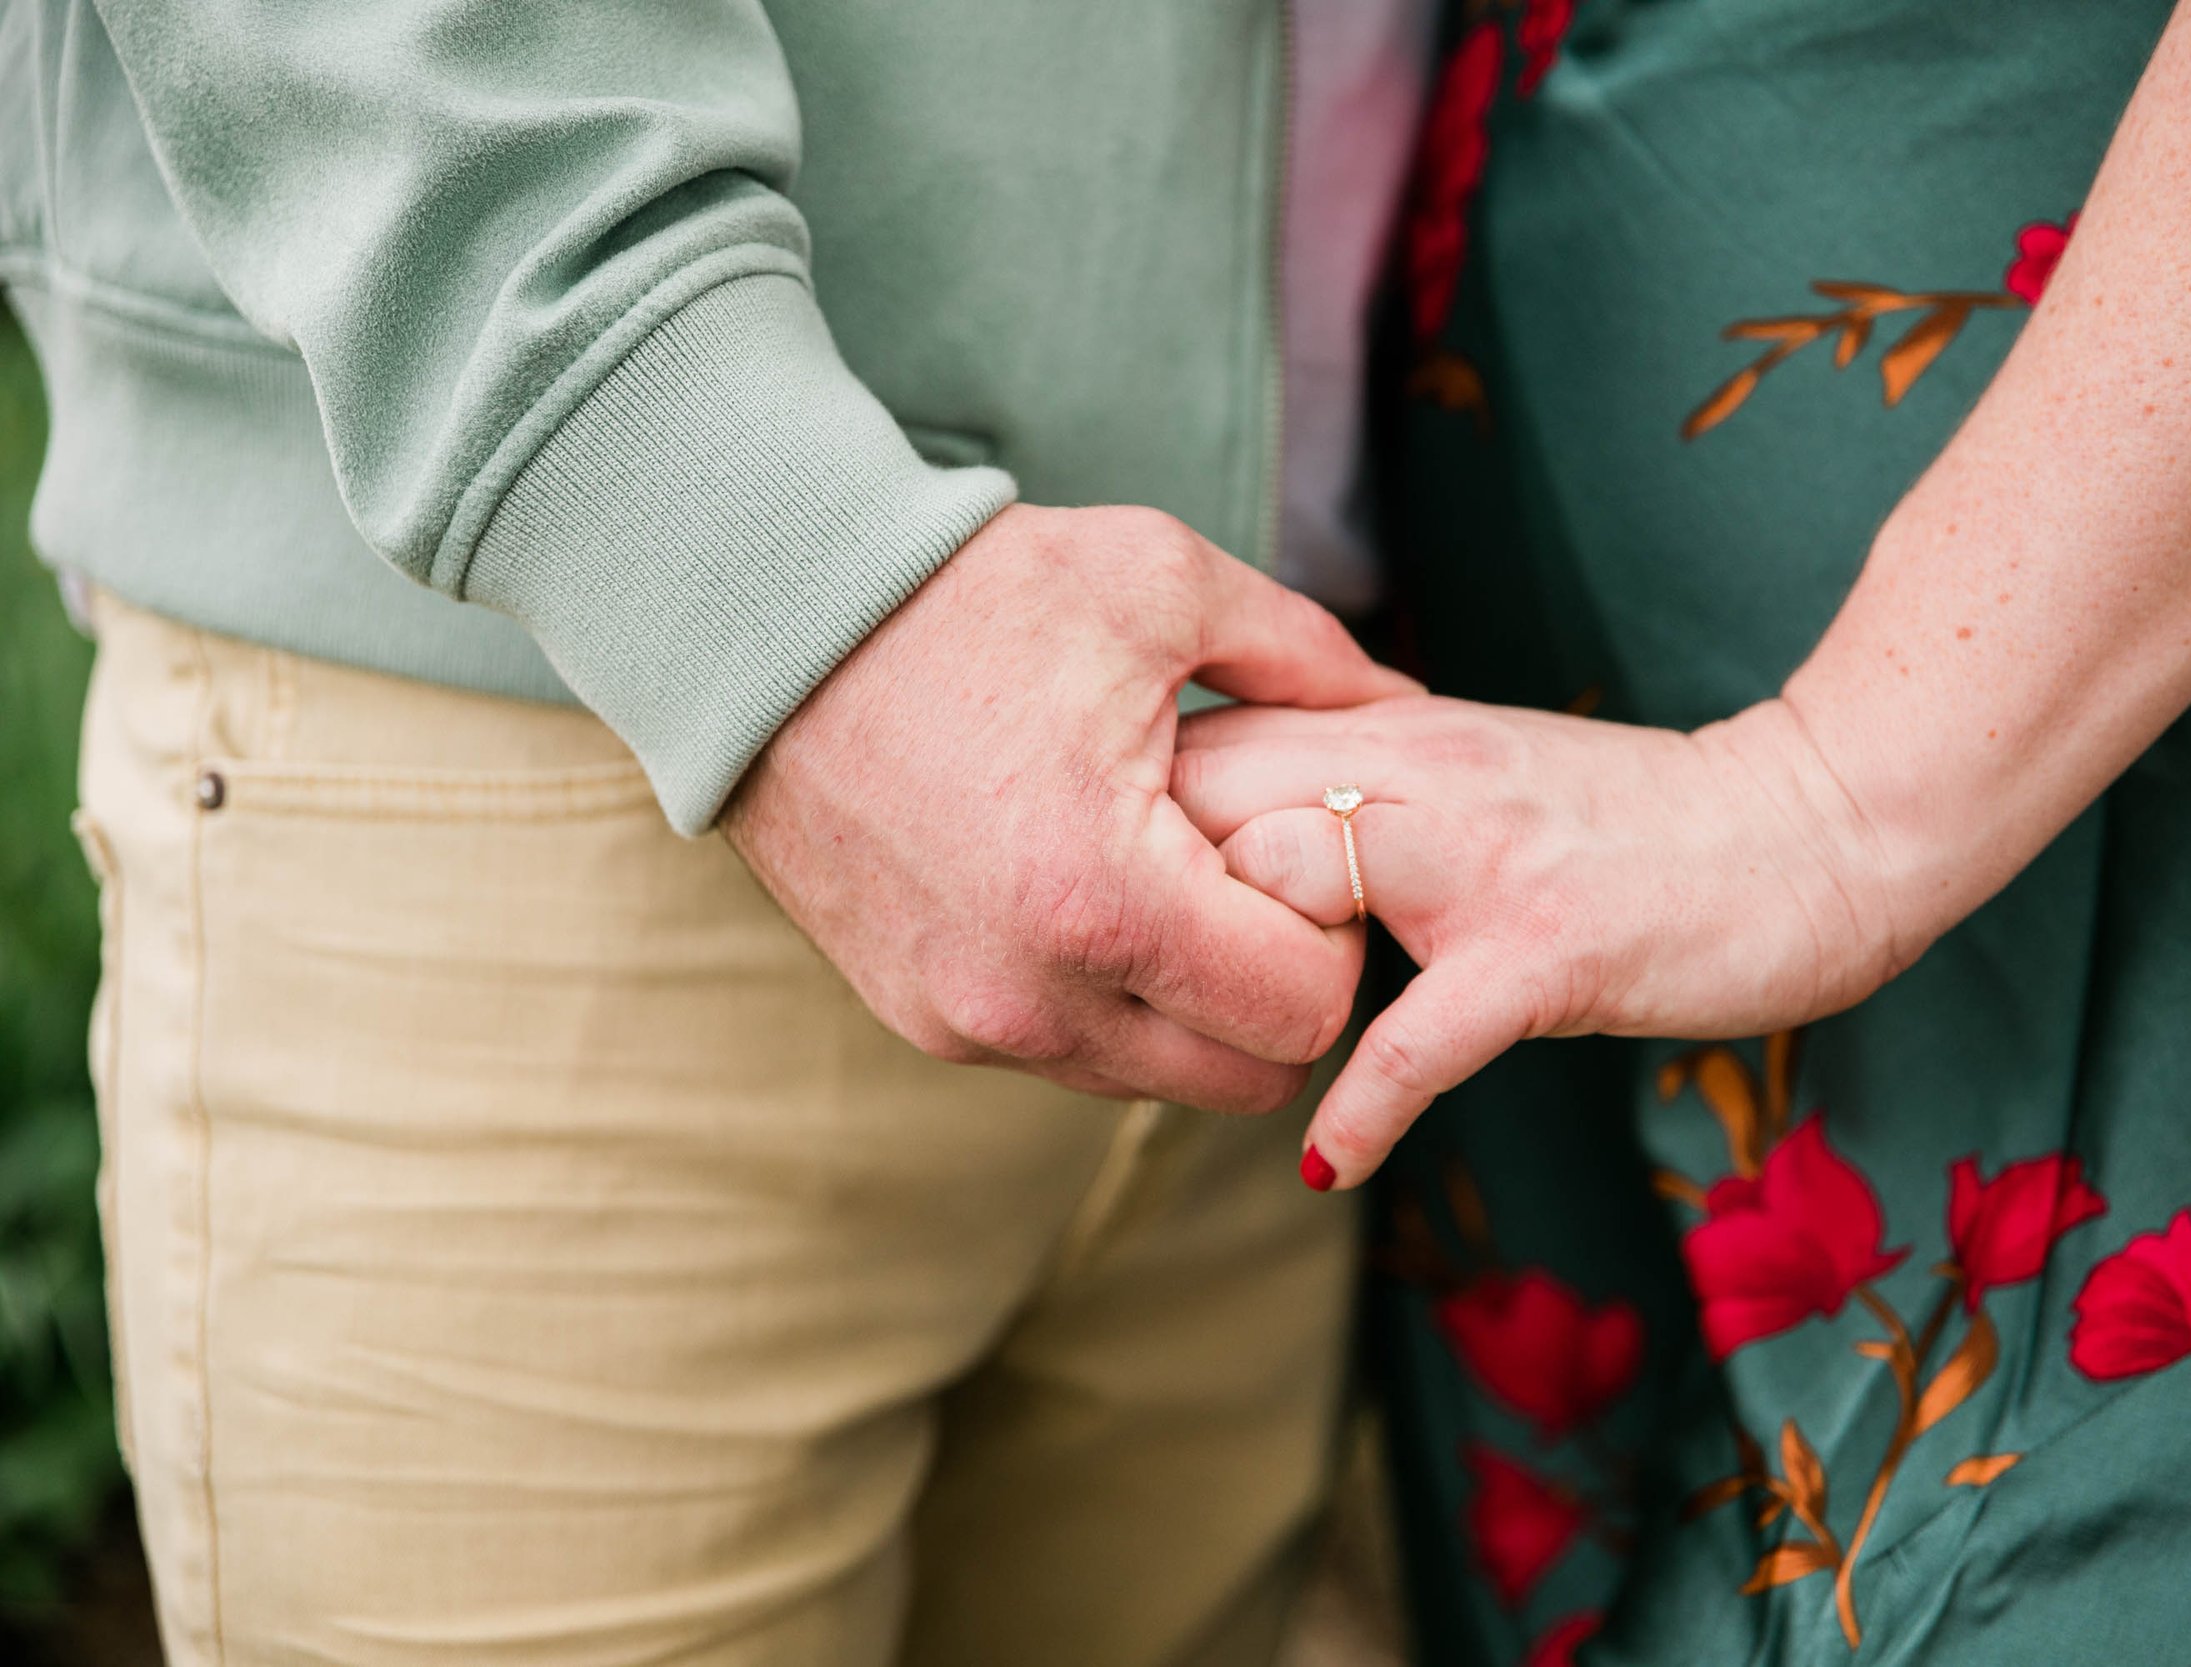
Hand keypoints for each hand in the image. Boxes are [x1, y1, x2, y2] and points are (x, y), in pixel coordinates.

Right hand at [723, 504, 1418, 1113]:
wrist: (763, 623)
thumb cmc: (970, 590)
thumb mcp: (1164, 585)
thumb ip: (1312, 660)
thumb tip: (1407, 708)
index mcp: (1106, 901)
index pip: (1303, 1016)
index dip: (1333, 936)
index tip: (1301, 851)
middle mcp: (1032, 998)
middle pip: (1243, 1079)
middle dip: (1277, 989)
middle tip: (1251, 874)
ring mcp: (965, 1024)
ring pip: (1157, 1076)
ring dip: (1189, 1001)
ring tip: (1163, 869)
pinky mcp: (919, 1019)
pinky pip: (1068, 1053)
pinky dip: (1106, 997)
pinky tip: (1085, 886)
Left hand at [1170, 694, 1916, 1179]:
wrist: (1808, 828)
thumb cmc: (1629, 823)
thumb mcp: (1469, 770)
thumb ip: (1352, 784)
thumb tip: (1226, 835)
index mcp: (1389, 725)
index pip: (1199, 739)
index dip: (1119, 814)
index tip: (1088, 887)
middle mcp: (1417, 770)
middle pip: (1206, 796)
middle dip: (1137, 883)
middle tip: (1121, 980)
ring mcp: (1479, 860)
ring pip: (1286, 881)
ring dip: (1230, 974)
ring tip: (1218, 1047)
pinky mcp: (1545, 950)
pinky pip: (1418, 1037)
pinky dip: (1363, 1108)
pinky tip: (1330, 1160)